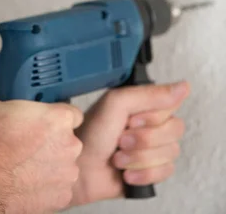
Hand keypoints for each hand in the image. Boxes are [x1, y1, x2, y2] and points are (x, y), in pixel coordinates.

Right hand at [0, 92, 83, 213]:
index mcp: (58, 119)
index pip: (72, 114)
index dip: (57, 117)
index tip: (47, 122)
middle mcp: (69, 145)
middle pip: (67, 140)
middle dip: (52, 142)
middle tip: (29, 144)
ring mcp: (67, 173)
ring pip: (63, 165)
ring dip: (49, 165)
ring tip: (25, 166)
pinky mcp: (61, 198)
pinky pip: (58, 188)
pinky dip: (46, 187)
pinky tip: (26, 182)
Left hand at [70, 81, 189, 206]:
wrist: (79, 169)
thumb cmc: (90, 134)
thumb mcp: (117, 104)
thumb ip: (150, 94)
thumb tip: (183, 86)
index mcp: (142, 104)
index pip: (171, 105)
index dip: (153, 117)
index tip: (131, 119)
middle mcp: (149, 124)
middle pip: (175, 130)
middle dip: (145, 139)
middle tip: (121, 140)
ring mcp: (151, 148)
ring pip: (171, 152)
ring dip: (140, 158)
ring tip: (119, 156)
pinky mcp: (151, 170)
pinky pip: (166, 172)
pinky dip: (143, 174)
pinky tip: (126, 172)